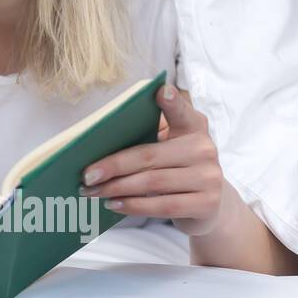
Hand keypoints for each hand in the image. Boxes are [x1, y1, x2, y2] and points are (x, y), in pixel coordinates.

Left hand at [79, 83, 223, 235]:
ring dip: (117, 188)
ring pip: (153, 182)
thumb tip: (98, 144)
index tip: (159, 91)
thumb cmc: (176, 169)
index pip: (181, 111)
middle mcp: (204, 148)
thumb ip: (146, 138)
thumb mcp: (168, 147)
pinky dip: (134, 206)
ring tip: (93, 192)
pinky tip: (114, 204)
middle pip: (149, 156)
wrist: (210, 204)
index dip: (171, 101)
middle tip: (86, 175)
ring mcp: (209, 177)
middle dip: (112, 166)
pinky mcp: (208, 203)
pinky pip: (164, 206)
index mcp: (193, 126)